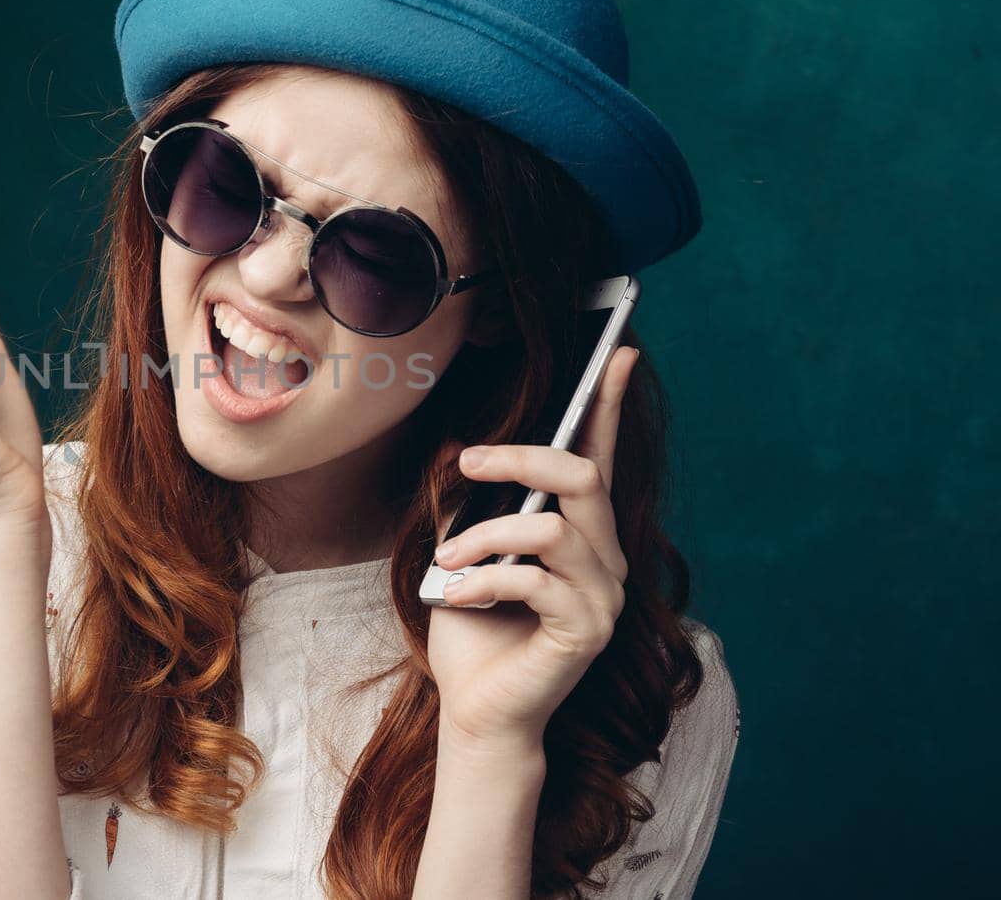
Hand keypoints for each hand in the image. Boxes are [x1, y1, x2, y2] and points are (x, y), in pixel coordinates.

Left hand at [426, 346, 639, 753]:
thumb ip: (469, 507)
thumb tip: (458, 448)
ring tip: (447, 559)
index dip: (607, 406)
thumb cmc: (472, 632)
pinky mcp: (586, 632)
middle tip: (467, 462)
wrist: (476, 710)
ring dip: (487, 535)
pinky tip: (459, 596)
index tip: (615, 353)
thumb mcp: (461, 554)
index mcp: (579, 533)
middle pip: (583, 477)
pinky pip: (536, 582)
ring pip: (553, 529)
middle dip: (521, 458)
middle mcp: (604, 558)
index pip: (599, 458)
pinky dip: (486, 580)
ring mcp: (602, 596)